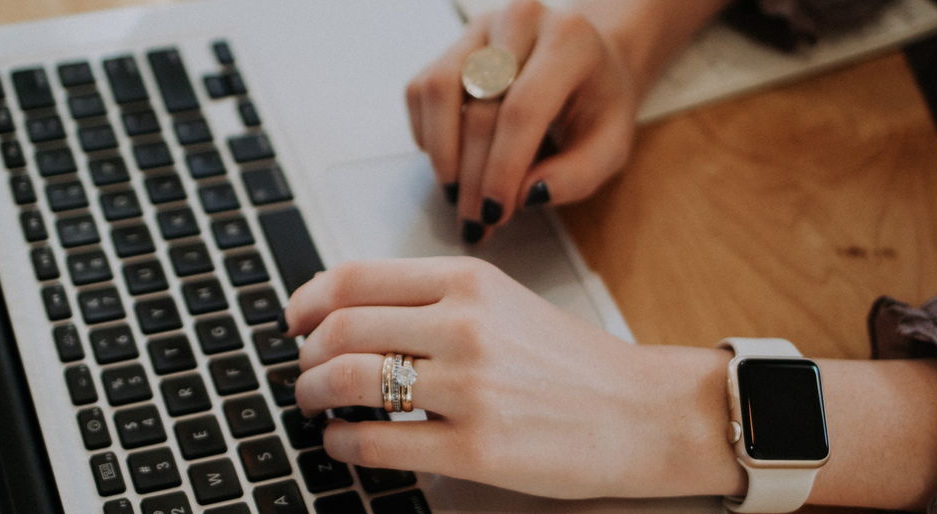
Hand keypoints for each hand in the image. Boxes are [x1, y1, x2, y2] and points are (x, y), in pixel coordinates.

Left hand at [284, 257, 741, 498]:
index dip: (307, 299)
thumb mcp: (504, 302)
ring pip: (349, 381)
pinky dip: (342, 443)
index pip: (355, 277)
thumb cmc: (572, 361)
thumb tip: (350, 312)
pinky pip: (377, 442)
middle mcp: (465, 326)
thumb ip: (433, 300)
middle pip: (342, 328)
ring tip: (315, 404)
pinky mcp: (476, 449)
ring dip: (313, 394)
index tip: (293, 319)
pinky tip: (342, 443)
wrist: (642, 413)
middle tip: (302, 370)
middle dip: (305, 354)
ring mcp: (470, 388)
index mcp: (469, 281)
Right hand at [405, 0, 637, 242]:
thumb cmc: (598, 104)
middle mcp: (520, 22)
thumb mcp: (610, 146)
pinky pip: (421, 90)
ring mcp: (480, 28)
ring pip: (438, 91)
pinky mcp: (452, 44)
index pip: (522, 109)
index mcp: (569, 41)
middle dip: (473, 176)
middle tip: (475, 220)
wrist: (587, 59)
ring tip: (456, 193)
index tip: (495, 213)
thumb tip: (526, 196)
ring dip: (442, 154)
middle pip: (479, 107)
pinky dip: (427, 134)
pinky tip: (451, 160)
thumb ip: (577, 176)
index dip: (502, 168)